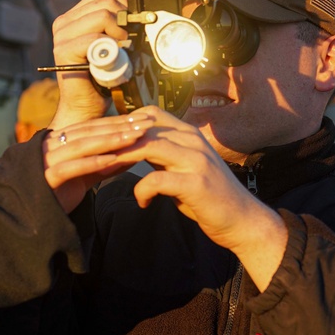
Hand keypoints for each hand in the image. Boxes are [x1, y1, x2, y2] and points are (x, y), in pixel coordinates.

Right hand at [42, 113, 151, 212]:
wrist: (30, 217)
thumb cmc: (57, 194)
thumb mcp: (84, 176)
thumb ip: (102, 165)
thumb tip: (128, 155)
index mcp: (61, 141)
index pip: (93, 126)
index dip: (119, 121)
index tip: (144, 119)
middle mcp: (53, 145)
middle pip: (90, 131)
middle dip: (120, 126)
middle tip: (147, 123)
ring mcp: (48, 160)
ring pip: (82, 145)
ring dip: (110, 140)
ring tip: (135, 136)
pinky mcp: (46, 178)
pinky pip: (70, 167)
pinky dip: (91, 162)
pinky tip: (112, 159)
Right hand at [48, 0, 128, 129]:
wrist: (87, 107)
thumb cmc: (101, 78)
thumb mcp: (111, 44)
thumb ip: (115, 25)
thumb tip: (139, 12)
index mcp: (74, 17)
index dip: (124, 4)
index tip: (134, 23)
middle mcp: (64, 23)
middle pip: (104, 2)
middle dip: (124, 18)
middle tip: (129, 40)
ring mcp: (61, 37)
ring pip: (102, 16)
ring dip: (119, 32)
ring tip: (121, 49)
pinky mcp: (63, 51)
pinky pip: (95, 38)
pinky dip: (109, 47)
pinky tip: (113, 58)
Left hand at [114, 107, 287, 290]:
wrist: (243, 219)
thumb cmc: (208, 197)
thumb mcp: (182, 168)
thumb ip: (161, 156)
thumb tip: (132, 147)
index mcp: (188, 134)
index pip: (149, 114)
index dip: (122, 123)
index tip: (101, 137)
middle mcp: (192, 141)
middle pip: (143, 127)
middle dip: (114, 139)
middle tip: (92, 152)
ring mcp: (195, 160)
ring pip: (149, 146)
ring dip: (123, 159)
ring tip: (106, 171)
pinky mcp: (196, 183)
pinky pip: (157, 180)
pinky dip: (143, 191)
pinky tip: (143, 202)